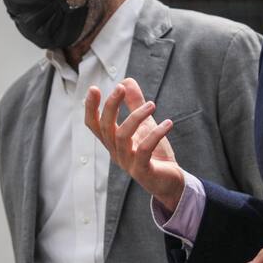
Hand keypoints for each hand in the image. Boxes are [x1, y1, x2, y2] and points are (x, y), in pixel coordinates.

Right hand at [85, 77, 184, 211]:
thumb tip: (126, 80)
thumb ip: (134, 104)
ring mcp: (128, 163)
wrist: (171, 182)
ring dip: (136, 116)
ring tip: (152, 104)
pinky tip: (168, 123)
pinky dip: (155, 134)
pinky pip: (144, 150)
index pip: (94, 125)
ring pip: (122, 136)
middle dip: (111, 105)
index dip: (91, 108)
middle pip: (106, 127)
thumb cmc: (155, 153)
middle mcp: (116, 152)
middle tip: (120, 87)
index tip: (93, 88)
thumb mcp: (145, 125)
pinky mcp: (143, 171)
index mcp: (113, 142)